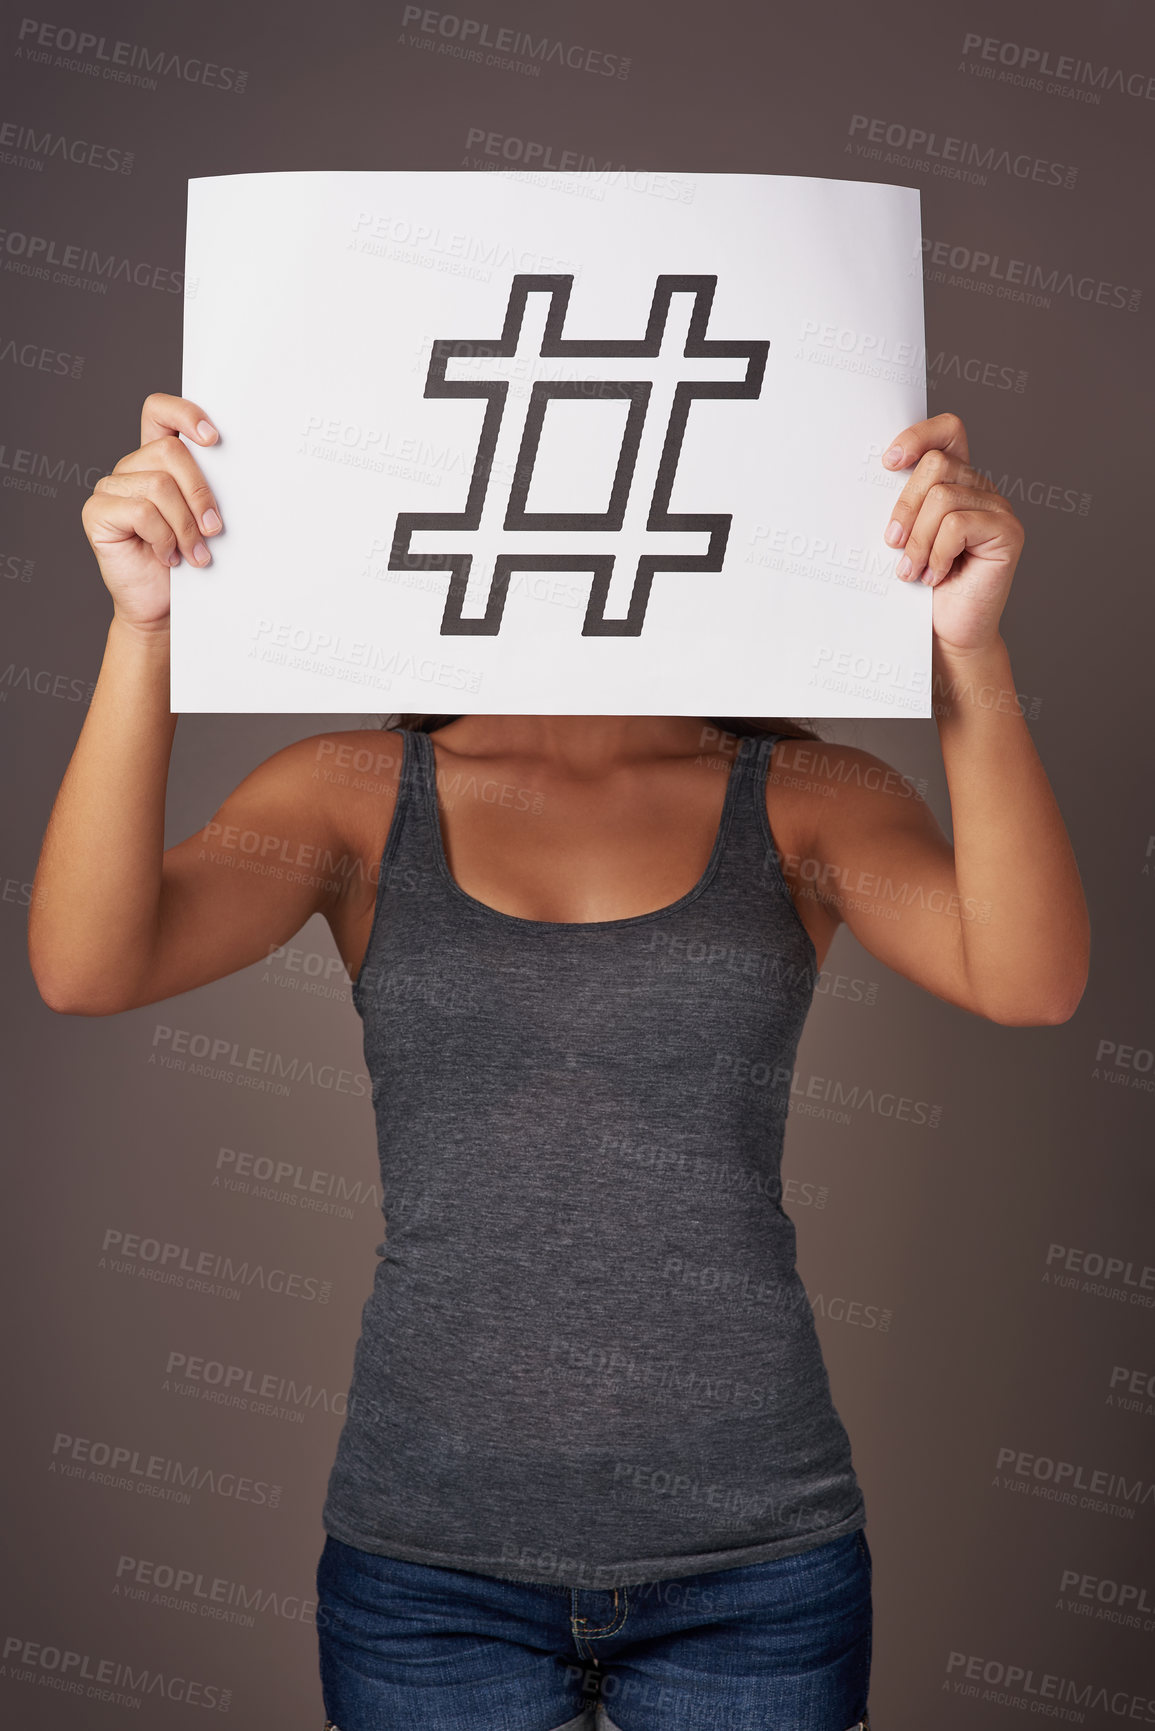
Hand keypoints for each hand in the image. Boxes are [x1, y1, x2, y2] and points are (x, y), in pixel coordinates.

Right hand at [81, 393, 223, 632]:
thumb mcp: (205, 520)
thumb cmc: (187, 562)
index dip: (185, 413)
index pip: (160, 412)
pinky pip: (142, 512)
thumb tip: (241, 472)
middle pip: (169, 451)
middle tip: (214, 529)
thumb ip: (209, 490)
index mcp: (156, 460)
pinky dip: (164, 538)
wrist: (162, 605)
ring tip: (195, 553)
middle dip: (200, 493)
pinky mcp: (97, 513)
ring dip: (186, 526)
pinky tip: (168, 557)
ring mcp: (110, 489)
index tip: (214, 439)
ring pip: (159, 486)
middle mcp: (130, 468)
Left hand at [880, 411, 1024, 653]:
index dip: (919, 436)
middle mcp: (981, 488)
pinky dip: (937, 553)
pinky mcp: (1008, 532)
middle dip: (905, 507)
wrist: (946, 633)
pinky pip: (957, 525)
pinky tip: (936, 575)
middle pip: (936, 466)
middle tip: (893, 544)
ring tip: (912, 570)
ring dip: (918, 540)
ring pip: (942, 498)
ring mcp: (998, 508)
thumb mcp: (904, 538)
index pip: (948, 431)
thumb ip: (903, 504)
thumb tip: (878, 476)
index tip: (888, 463)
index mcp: (957, 481)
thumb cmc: (921, 589)